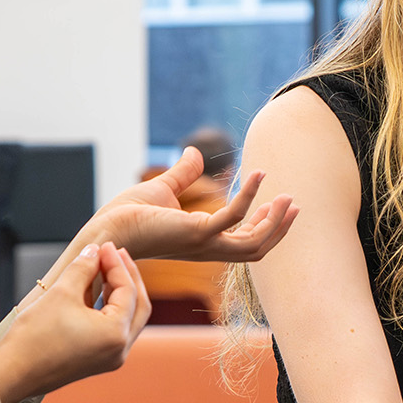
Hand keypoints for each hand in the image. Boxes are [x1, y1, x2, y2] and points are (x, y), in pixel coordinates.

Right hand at [0, 242, 151, 402]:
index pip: (127, 290)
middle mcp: (119, 350)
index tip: (105, 245)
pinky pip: (113, 329)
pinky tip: (95, 289)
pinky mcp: (97, 361)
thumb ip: (83, 267)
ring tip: (104, 267)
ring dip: (118, 291)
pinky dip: (109, 308)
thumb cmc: (33, 338)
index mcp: (116, 334)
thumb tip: (94, 251)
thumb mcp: (61, 292)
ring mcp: (110, 358)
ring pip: (127, 317)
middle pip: (138, 305)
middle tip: (114, 253)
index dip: (116, 264)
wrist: (10, 374)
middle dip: (127, 276)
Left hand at [81, 146, 299, 261]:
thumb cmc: (128, 215)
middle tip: (294, 204)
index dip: (265, 227)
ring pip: (253, 243)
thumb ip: (183, 174)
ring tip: (287, 196)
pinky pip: (233, 217)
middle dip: (278, 229)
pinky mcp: (196, 232)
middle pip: (256, 250)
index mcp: (203, 243)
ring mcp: (204, 243)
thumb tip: (194, 152)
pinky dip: (249, 196)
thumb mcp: (163, 190)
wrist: (107, 229)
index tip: (279, 205)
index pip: (244, 243)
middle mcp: (207, 248)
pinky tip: (257, 174)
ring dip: (274, 221)